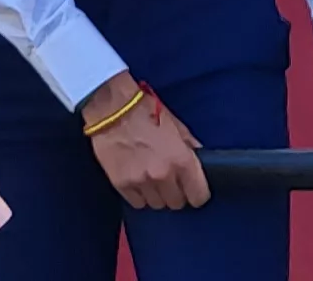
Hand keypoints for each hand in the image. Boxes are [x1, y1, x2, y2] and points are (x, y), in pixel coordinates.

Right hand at [81, 76, 209, 209]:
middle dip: (177, 193)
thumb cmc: (146, 111)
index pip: (199, 196)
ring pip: (157, 205)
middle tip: (171, 181)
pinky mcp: (121, 185)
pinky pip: (137, 203)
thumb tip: (200, 159)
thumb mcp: (176, 125)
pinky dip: (140, 196)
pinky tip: (138, 181)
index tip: (194, 190)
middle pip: (177, 203)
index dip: (198, 194)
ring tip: (152, 179)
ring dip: (158, 195)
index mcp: (181, 160)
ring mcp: (141, 182)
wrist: (112, 108)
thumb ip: (190, 146)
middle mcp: (163, 175)